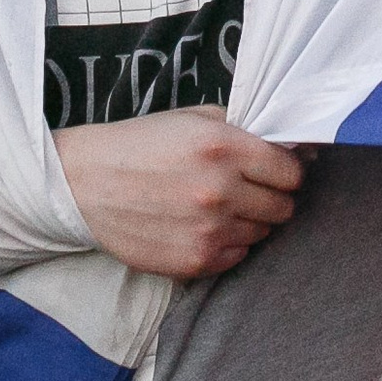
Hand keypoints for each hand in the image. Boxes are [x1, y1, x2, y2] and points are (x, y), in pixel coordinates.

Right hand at [53, 107, 304, 279]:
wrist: (84, 183)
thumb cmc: (141, 144)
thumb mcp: (193, 119)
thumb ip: (245, 129)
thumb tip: (296, 149)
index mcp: (223, 147)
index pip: (291, 172)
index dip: (287, 171)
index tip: (275, 171)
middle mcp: (220, 190)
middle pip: (283, 207)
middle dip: (271, 197)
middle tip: (247, 190)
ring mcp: (208, 230)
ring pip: (262, 234)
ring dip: (249, 221)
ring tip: (218, 207)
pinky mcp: (193, 261)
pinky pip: (236, 256)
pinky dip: (227, 244)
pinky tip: (203, 227)